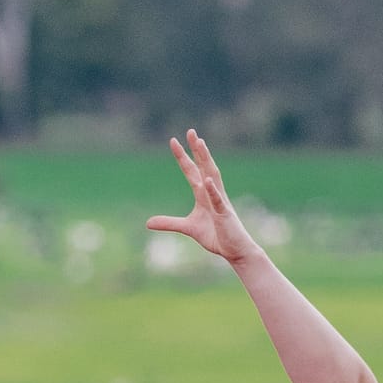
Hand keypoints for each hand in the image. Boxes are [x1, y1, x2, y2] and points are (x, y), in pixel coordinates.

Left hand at [147, 130, 263, 268]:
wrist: (235, 250)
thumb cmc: (216, 235)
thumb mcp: (188, 228)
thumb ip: (170, 223)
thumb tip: (148, 223)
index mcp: (203, 195)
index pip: (191, 171)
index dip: (183, 157)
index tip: (174, 141)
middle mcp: (212, 193)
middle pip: (204, 167)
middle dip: (197, 150)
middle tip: (191, 131)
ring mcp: (220, 202)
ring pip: (213, 176)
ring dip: (206, 160)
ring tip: (201, 144)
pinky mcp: (225, 215)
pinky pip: (218, 201)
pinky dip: (212, 191)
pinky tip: (206, 180)